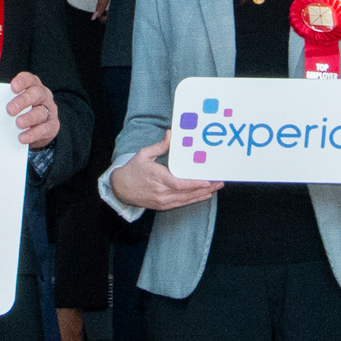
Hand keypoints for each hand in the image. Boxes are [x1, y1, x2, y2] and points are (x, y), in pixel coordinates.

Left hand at [7, 71, 58, 148]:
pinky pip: (46, 129)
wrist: (33, 128)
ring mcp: (48, 110)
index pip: (29, 79)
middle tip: (10, 110)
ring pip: (42, 112)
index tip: (12, 87)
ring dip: (29, 118)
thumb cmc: (17, 108)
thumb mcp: (4, 98)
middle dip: (23, 100)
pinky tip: (23, 138)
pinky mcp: (51, 126)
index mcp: (31, 85)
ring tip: (18, 124)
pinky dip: (34, 133)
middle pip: (37, 93)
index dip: (22, 81)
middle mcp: (42, 95)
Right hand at [108, 132, 222, 210]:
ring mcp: (162, 201)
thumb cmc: (133, 170)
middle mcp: (161, 192)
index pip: (179, 184)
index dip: (194, 184)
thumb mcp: (144, 154)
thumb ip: (160, 146)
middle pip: (187, 193)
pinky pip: (181, 203)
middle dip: (205, 188)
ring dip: (202, 194)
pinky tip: (203, 195)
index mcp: (157, 178)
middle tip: (219, 182)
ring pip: (186, 199)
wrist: (121, 188)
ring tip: (216, 188)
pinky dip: (193, 199)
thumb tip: (171, 134)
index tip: (206, 181)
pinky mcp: (162, 206)